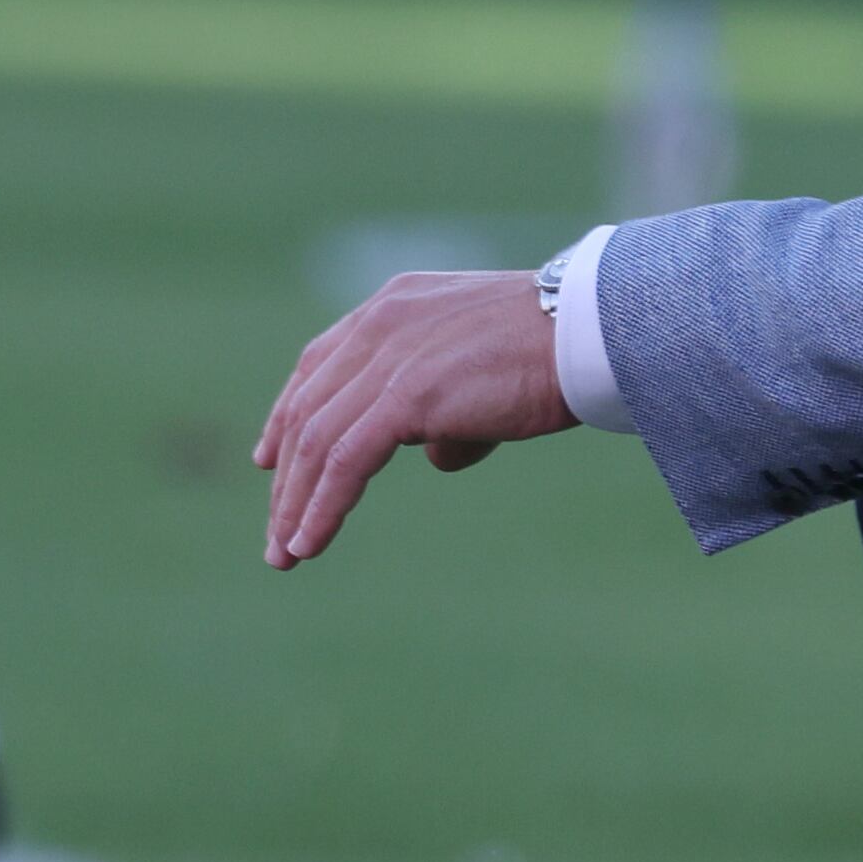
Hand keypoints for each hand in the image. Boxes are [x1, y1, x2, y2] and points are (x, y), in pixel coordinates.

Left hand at [249, 270, 575, 568]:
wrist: (593, 332)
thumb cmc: (557, 352)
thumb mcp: (486, 373)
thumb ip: (451, 412)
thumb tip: (438, 456)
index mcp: (394, 306)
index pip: (320, 364)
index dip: (287, 415)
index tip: (269, 461)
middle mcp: (380, 324)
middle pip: (307, 407)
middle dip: (286, 476)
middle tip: (277, 532)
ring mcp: (390, 356)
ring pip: (317, 439)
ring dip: (295, 503)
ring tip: (286, 554)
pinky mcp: (407, 394)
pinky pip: (345, 459)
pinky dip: (322, 506)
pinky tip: (310, 543)